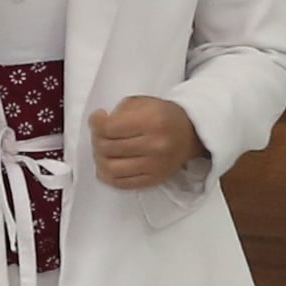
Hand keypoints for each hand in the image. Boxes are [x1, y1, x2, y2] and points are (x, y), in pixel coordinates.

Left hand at [88, 96, 203, 190]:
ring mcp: (154, 166)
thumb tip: (98, 125)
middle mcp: (154, 145)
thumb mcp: (143, 102)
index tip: (97, 119)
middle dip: (96, 140)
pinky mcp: (153, 180)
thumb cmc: (163, 116)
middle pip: (107, 148)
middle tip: (99, 134)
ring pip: (111, 169)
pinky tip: (106, 166)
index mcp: (152, 121)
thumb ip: (119, 111)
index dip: (96, 123)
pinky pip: (121, 183)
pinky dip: (108, 176)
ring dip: (99, 160)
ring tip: (102, 151)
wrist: (190, 134)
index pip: (109, 128)